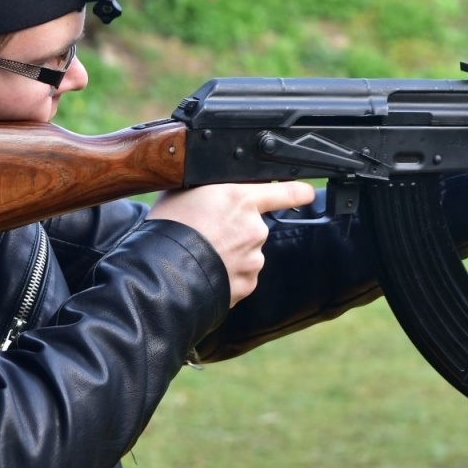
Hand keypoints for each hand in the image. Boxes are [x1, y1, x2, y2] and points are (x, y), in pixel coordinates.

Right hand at [147, 181, 315, 305]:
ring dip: (231, 252)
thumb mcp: (187, 190)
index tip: (307, 192)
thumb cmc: (169, 228)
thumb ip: (214, 186)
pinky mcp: (247, 284)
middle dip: (237, 228)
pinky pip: (241, 274)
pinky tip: (207, 269)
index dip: (299, 190)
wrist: (161, 274)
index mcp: (241, 199)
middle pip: (255, 224)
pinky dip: (228, 273)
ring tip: (202, 253)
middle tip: (207, 231)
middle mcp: (254, 229)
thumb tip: (222, 184)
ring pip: (248, 251)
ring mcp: (253, 259)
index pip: (287, 191)